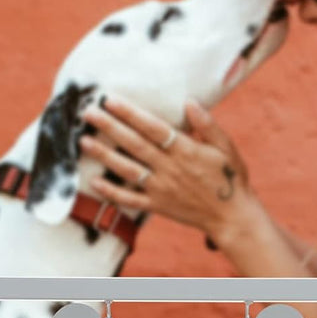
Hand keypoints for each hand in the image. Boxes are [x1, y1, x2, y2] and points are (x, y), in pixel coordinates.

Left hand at [79, 96, 254, 241]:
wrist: (232, 217)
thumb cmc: (231, 179)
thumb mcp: (226, 148)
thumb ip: (207, 125)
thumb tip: (189, 102)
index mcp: (185, 150)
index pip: (152, 127)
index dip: (130, 113)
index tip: (110, 100)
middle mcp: (169, 169)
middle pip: (134, 144)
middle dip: (109, 127)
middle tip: (87, 113)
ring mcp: (161, 189)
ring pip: (128, 169)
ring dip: (104, 155)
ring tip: (84, 141)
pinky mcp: (158, 205)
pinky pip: (131, 200)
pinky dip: (112, 193)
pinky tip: (95, 182)